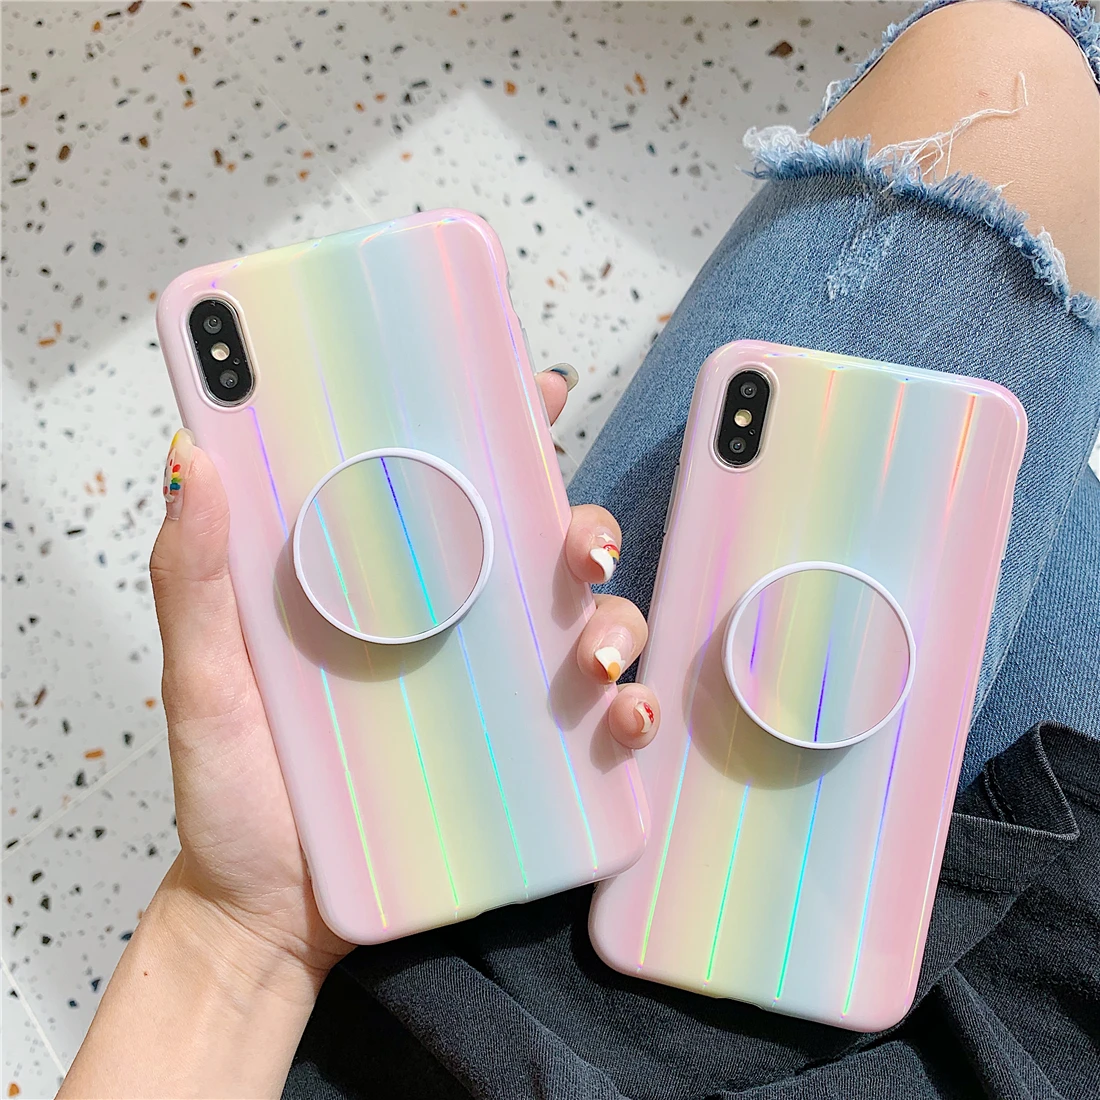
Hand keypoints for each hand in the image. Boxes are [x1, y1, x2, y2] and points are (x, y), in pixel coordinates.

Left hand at [149, 364, 660, 979]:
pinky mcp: (522, 765)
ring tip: (594, 656)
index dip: (499, 430)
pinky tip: (623, 718)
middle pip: (539, 549)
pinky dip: (628, 713)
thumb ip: (194, 575)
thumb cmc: (236, 794)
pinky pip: (596, 725)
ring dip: (615, 623)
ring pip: (585, 627)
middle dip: (583, 531)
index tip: (534, 392)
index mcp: (384, 588)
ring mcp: (493, 694)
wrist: (266, 920)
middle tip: (578, 550)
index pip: (451, 489)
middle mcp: (451, 627)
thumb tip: (195, 454)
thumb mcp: (205, 678)